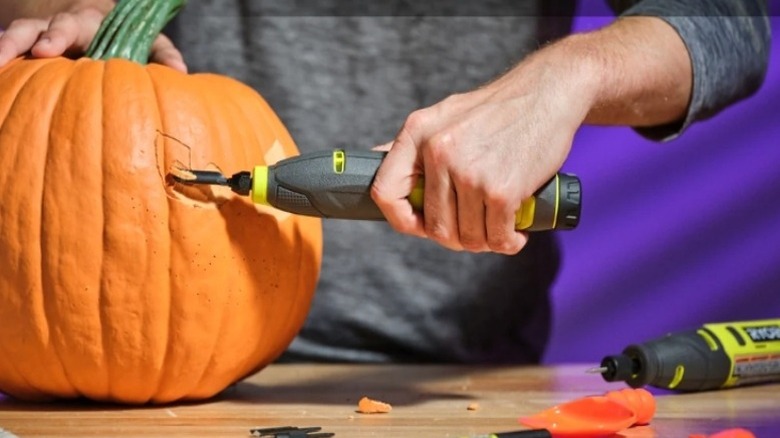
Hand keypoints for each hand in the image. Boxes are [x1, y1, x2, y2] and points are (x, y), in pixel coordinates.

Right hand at [0, 4, 186, 71]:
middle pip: (31, 30)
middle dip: (20, 42)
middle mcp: (55, 28)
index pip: (67, 26)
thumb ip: (162, 52)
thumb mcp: (146, 40)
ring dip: (1, 51)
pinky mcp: (27, 54)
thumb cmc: (123, 36)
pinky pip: (10, 58)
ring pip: (14, 39)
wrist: (94, 24)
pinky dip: (3, 68)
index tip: (48, 50)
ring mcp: (37, 40)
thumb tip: (182, 71)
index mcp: (83, 24)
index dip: (56, 36)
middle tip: (5, 57)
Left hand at [371, 47, 595, 254]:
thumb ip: (413, 143)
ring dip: (484, 242)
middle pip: (434, 226)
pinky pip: (496, 237)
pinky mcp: (501, 190)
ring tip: (497, 229)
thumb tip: (376, 160)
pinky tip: (515, 234)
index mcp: (417, 133)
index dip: (401, 219)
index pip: (385, 192)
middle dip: (455, 238)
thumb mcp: (444, 115)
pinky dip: (508, 242)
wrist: (548, 91)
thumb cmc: (498, 108)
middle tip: (474, 230)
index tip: (421, 225)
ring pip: (466, 236)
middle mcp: (438, 152)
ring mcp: (469, 173)